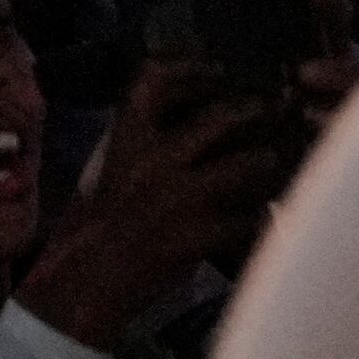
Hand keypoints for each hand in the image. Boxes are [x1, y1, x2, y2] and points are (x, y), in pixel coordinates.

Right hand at [16, 58, 292, 346]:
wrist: (84, 288)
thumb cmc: (97, 229)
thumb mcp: (108, 172)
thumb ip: (141, 141)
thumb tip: (187, 110)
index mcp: (123, 145)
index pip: (152, 83)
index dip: (191, 69)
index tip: (219, 71)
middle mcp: (151, 163)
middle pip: (219, 118)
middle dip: (253, 111)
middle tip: (273, 110)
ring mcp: (176, 199)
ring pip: (248, 164)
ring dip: (266, 164)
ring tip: (274, 164)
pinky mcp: (195, 236)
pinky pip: (248, 218)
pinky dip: (259, 218)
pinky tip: (263, 218)